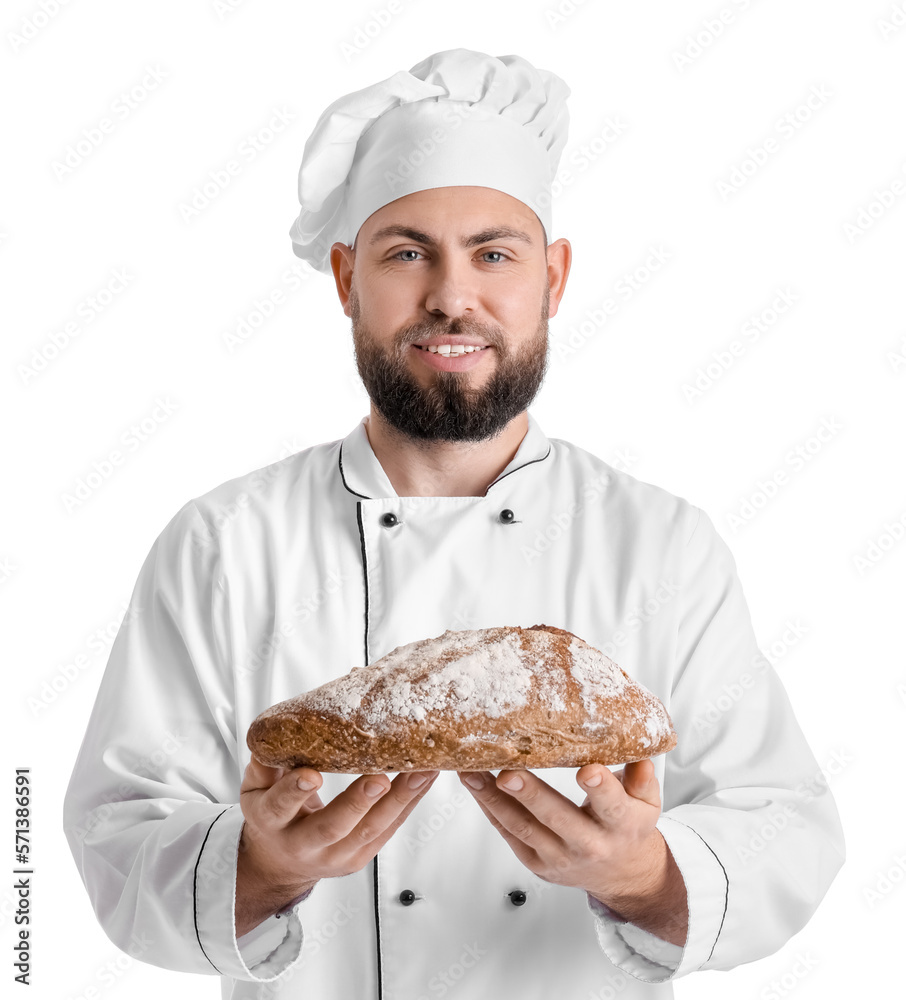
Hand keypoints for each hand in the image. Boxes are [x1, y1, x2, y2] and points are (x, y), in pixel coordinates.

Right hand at [236, 758, 438, 935]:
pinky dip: (409, 802)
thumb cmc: (271, 816)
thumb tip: (278, 727)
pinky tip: (425, 779)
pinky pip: (389, 829)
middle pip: (333, 827)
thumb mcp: (255, 788)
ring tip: (421, 772)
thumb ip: (265, 760)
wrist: (278, 862)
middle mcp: (304, 845)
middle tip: (379, 780)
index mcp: (271, 822)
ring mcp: (336, 855)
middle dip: (358, 803)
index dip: (294, 791)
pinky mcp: (361, 856)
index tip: (312, 775)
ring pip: (371, 829)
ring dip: (399, 799)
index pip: (280, 807)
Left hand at [458, 759, 686, 944]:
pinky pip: (508, 832)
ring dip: (494, 798)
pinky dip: (489, 807)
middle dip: (531, 795)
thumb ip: (642, 778)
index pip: (612, 805)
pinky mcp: (535, 862)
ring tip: (471, 772)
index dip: (601, 789)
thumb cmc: (628, 825)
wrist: (620, 873)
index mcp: (621, 825)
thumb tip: (638, 753)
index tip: (588, 770)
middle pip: (557, 818)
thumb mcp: (646, 802)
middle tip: (509, 773)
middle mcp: (589, 844)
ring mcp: (559, 857)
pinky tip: (473, 784)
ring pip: (522, 827)